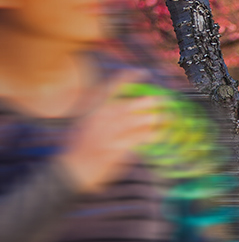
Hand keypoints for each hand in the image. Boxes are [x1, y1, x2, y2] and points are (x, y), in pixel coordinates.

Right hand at [60, 73, 162, 192]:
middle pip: (130, 104)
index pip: (111, 87)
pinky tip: (158, 133)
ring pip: (137, 121)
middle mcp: (101, 119)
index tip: (142, 72)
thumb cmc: (76, 146)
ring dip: (152, 118)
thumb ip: (96, 110)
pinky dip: (150, 135)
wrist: (73, 169)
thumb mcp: (82, 122)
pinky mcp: (117, 149)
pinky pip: (139, 139)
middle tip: (162, 99)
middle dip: (149, 101)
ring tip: (163, 116)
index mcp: (92, 110)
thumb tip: (110, 98)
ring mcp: (109, 134)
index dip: (128, 78)